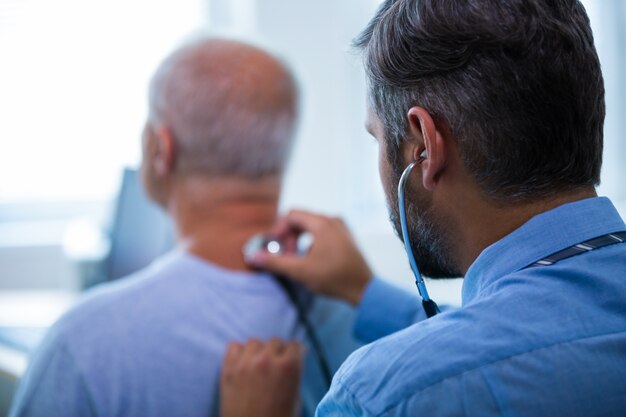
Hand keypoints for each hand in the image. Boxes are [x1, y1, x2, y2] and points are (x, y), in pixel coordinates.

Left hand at [220, 339, 303, 416]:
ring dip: (259, 350)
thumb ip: (293, 374)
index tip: (293, 358)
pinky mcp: (228, 369)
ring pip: (255, 342)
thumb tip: (290, 360)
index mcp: (289, 366)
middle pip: (275, 341)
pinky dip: (239, 352)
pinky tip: (243, 363)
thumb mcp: (295, 397)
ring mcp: (246, 363)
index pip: (295, 345)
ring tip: (258, 364)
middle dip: (278, 352)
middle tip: (276, 365)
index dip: (295, 353)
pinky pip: (234, 346)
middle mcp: (268, 360)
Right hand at [247, 210, 372, 304]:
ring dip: (299, 240)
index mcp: (323, 223)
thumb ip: (275, 262)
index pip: (292, 215)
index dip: (279, 229)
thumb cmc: (334, 279)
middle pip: (301, 220)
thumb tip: (253, 256)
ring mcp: (341, 228)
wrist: (363, 289)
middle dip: (288, 236)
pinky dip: (311, 242)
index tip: (275, 246)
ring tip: (297, 259)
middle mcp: (333, 220)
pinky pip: (322, 232)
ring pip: (311, 226)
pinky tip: (311, 260)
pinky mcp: (345, 237)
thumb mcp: (300, 271)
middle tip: (286, 255)